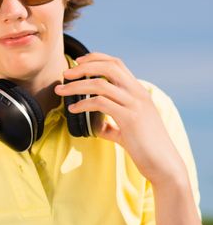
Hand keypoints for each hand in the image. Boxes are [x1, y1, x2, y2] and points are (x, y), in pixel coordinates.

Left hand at [54, 52, 185, 184]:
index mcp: (138, 91)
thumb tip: (97, 126)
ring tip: (60, 90)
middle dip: (83, 67)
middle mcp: (138, 93)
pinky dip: (83, 104)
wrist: (165, 166)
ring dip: (76, 85)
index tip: (77, 62)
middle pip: (108, 67)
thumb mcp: (128, 130)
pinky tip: (73, 110)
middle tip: (65, 74)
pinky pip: (101, 103)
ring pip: (101, 84)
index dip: (95, 58)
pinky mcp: (130, 118)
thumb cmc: (146, 148)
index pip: (116, 63)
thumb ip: (113, 124)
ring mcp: (135, 104)